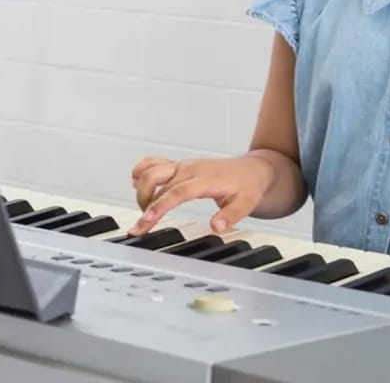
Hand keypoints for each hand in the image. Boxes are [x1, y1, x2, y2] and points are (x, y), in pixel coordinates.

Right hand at [129, 155, 274, 235]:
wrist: (253, 170)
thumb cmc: (248, 186)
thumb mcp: (246, 204)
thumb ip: (231, 215)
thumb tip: (216, 226)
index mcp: (204, 178)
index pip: (176, 191)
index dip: (160, 205)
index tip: (147, 219)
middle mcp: (190, 168)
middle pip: (157, 179)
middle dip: (143, 202)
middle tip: (141, 226)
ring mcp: (183, 165)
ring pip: (151, 169)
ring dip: (141, 189)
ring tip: (142, 211)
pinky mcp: (179, 165)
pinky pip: (154, 162)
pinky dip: (142, 171)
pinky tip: (136, 185)